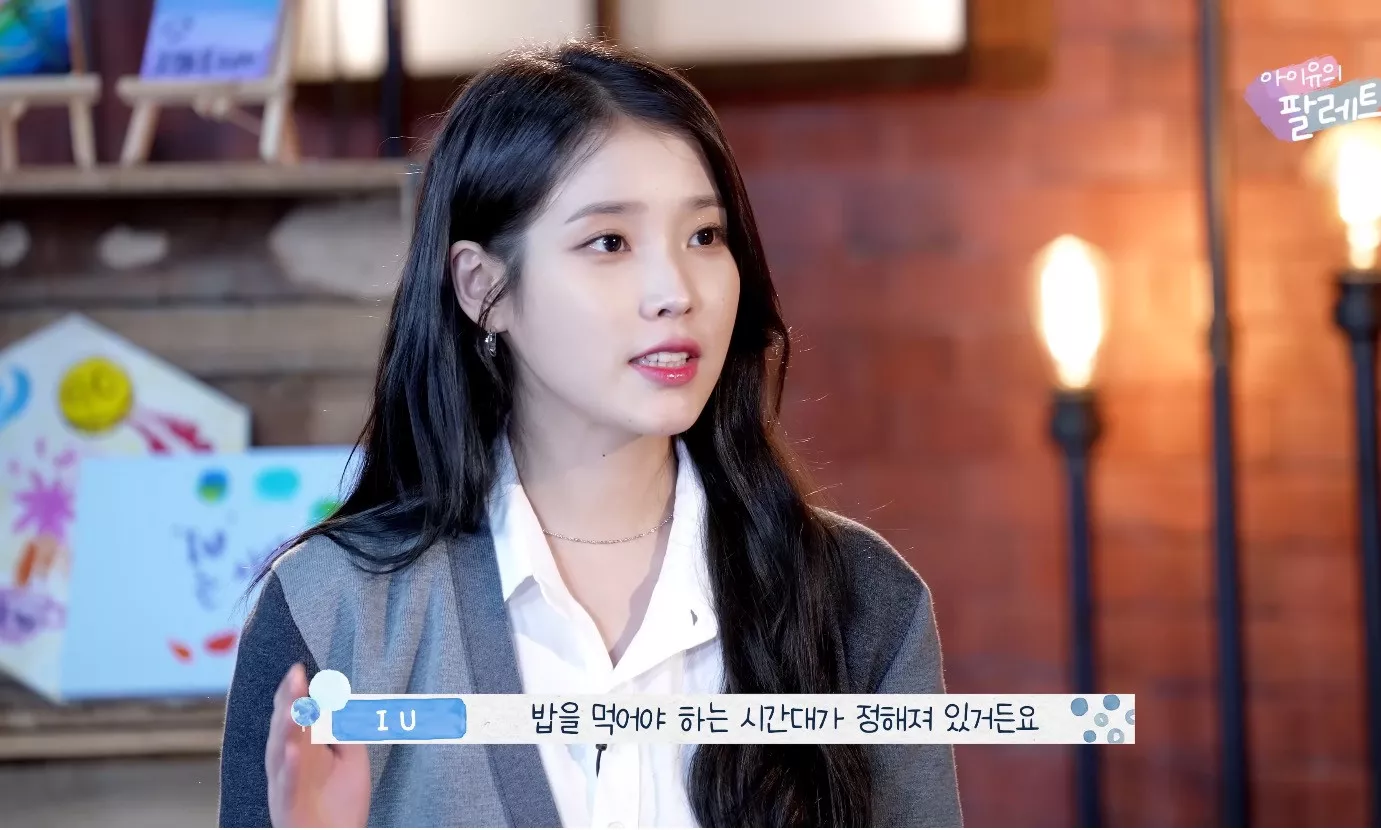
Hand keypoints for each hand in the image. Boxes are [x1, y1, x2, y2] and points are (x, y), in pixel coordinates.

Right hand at [265, 664, 371, 827]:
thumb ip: (342, 729)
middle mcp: (288, 765)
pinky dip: (289, 767)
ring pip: (282, 753)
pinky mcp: (291, 806)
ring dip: (287, 728)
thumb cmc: (341, 804)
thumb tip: (336, 698)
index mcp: (300, 751)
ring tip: (293, 704)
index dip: (293, 694)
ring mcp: (287, 785)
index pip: (292, 717)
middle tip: (294, 676)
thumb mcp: (350, 758)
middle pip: (284, 729)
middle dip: (289, 702)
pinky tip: (292, 749)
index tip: (298, 670)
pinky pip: (289, 785)